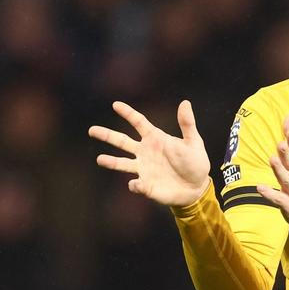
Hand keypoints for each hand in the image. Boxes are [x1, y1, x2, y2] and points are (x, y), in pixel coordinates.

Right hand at [89, 100, 210, 206]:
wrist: (196, 187)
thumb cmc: (195, 162)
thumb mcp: (193, 141)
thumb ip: (187, 124)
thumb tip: (185, 102)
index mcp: (155, 138)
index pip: (138, 122)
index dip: (127, 113)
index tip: (115, 104)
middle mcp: (145, 152)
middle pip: (122, 141)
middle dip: (107, 135)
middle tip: (92, 130)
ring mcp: (143, 168)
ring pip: (122, 163)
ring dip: (111, 162)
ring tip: (99, 159)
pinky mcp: (146, 185)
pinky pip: (136, 184)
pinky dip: (135, 185)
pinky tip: (136, 184)